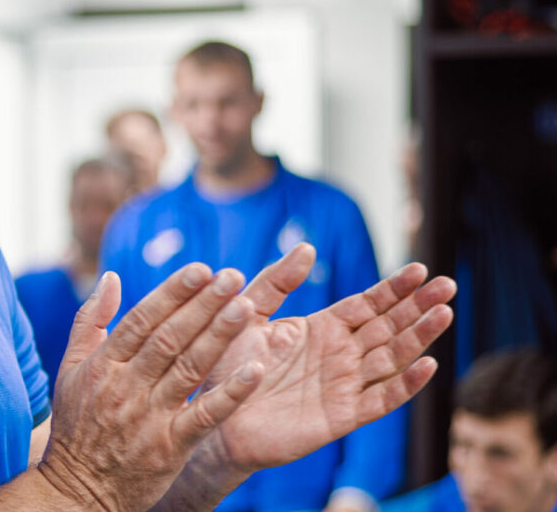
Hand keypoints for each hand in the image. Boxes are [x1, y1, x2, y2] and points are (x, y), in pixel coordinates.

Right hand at [36, 263, 265, 511]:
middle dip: (202, 305)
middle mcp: (126, 386)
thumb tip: (112, 276)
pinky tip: (255, 371)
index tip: (200, 269)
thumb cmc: (77, 425)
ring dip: (219, 336)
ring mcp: (149, 417)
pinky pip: (205, 416)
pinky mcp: (170, 447)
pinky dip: (230, 393)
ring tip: (245, 307)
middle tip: (232, 276)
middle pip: (169, 338)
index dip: (172, 293)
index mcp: (103, 364)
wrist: (78, 490)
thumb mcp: (70, 368)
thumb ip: (90, 320)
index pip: (141, 319)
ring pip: (189, 369)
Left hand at [196, 243, 454, 477]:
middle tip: (448, 284)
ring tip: (444, 313)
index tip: (419, 269)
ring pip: (392, 357)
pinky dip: (406, 384)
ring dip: (420, 337)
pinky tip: (428, 364)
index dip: (393, 288)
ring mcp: (344, 385)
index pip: (367, 304)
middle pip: (388, 326)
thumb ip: (276, 281)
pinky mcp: (342, 415)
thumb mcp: (248, 312)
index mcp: (321, 328)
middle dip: (418, 306)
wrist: (214, 414)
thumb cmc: (227, 363)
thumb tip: (308, 248)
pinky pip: (381, 399)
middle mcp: (339, 354)